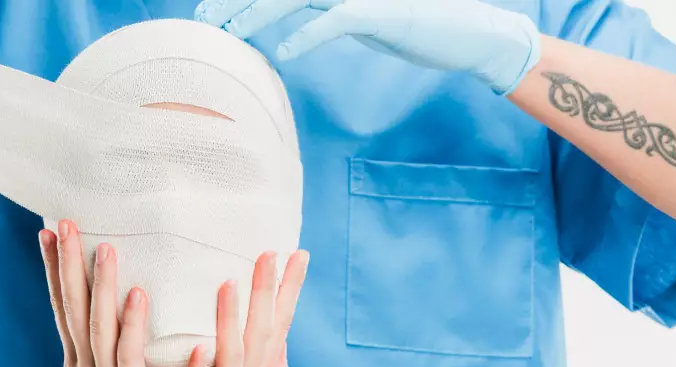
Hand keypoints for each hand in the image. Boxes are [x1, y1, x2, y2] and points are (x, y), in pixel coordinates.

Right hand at [39, 220, 163, 366]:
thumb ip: (104, 364)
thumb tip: (110, 337)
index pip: (65, 309)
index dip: (57, 270)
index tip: (49, 234)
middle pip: (73, 308)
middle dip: (68, 263)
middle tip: (64, 222)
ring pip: (99, 325)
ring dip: (101, 284)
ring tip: (105, 246)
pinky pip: (128, 356)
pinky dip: (130, 324)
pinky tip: (136, 294)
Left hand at [185, 250, 310, 366]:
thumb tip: (277, 342)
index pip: (279, 323)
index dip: (287, 289)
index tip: (296, 253)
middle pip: (262, 331)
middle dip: (266, 291)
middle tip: (269, 252)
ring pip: (231, 355)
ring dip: (230, 321)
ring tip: (227, 284)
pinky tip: (198, 350)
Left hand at [195, 0, 540, 94]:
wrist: (471, 34)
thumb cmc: (414, 26)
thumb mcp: (361, 16)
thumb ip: (323, 13)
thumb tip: (287, 27)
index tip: (210, 11)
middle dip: (238, 1)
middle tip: (204, 20)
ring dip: (258, 14)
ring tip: (230, 34)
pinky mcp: (386, 11)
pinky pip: (338, 19)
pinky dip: (309, 34)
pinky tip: (285, 53)